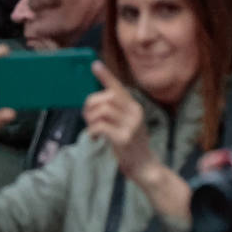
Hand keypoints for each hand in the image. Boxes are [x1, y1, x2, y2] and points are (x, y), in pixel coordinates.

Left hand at [84, 62, 155, 180]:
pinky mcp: (124, 138)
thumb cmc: (129, 144)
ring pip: (102, 110)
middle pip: (106, 97)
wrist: (144, 166)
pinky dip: (92, 130)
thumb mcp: (124, 123)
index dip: (105, 76)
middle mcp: (135, 113)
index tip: (94, 64)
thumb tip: (93, 102)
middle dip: (90, 105)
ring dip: (90, 118)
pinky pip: (101, 126)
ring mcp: (131, 125)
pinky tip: (94, 137)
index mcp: (134, 107)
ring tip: (92, 128)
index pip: (118, 87)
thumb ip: (114, 112)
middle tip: (87, 117)